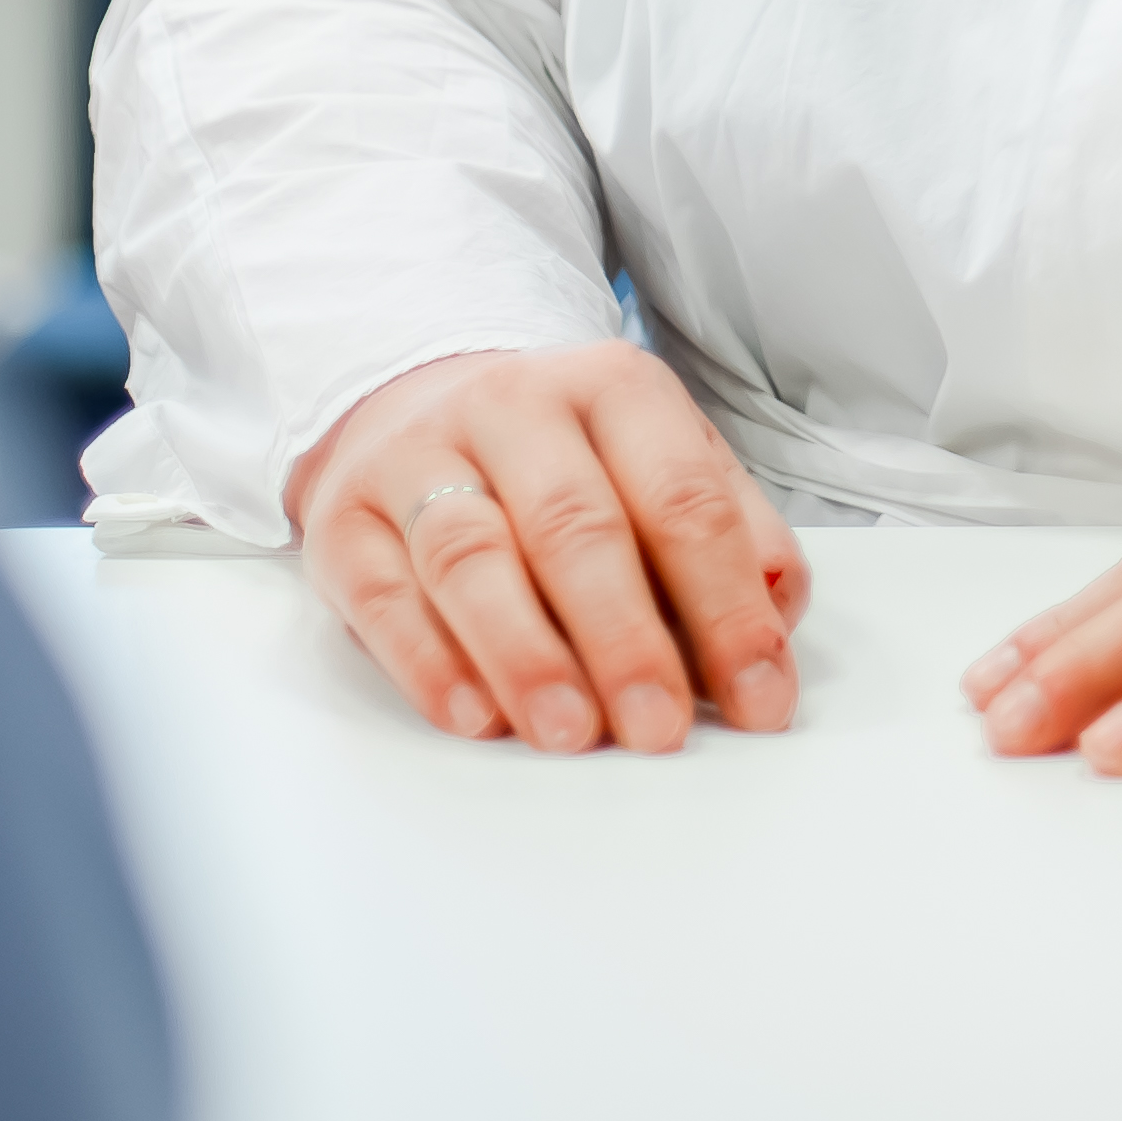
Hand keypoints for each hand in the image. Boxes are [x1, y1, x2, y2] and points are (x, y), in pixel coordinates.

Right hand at [289, 344, 806, 753]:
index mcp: (614, 387)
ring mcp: (420, 455)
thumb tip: (776, 611)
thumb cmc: (567, 461)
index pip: (683, 497)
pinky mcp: (345, 515)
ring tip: (570, 732)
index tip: (756, 697)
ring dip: (526, 656)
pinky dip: (428, 661)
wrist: (420, 402)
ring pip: (471, 556)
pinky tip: (475, 716)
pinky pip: (381, 592)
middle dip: (625, 638)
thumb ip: (732, 532)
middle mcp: (515, 405)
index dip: (727, 606)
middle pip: (574, 526)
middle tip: (659, 729)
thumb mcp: (662, 464)